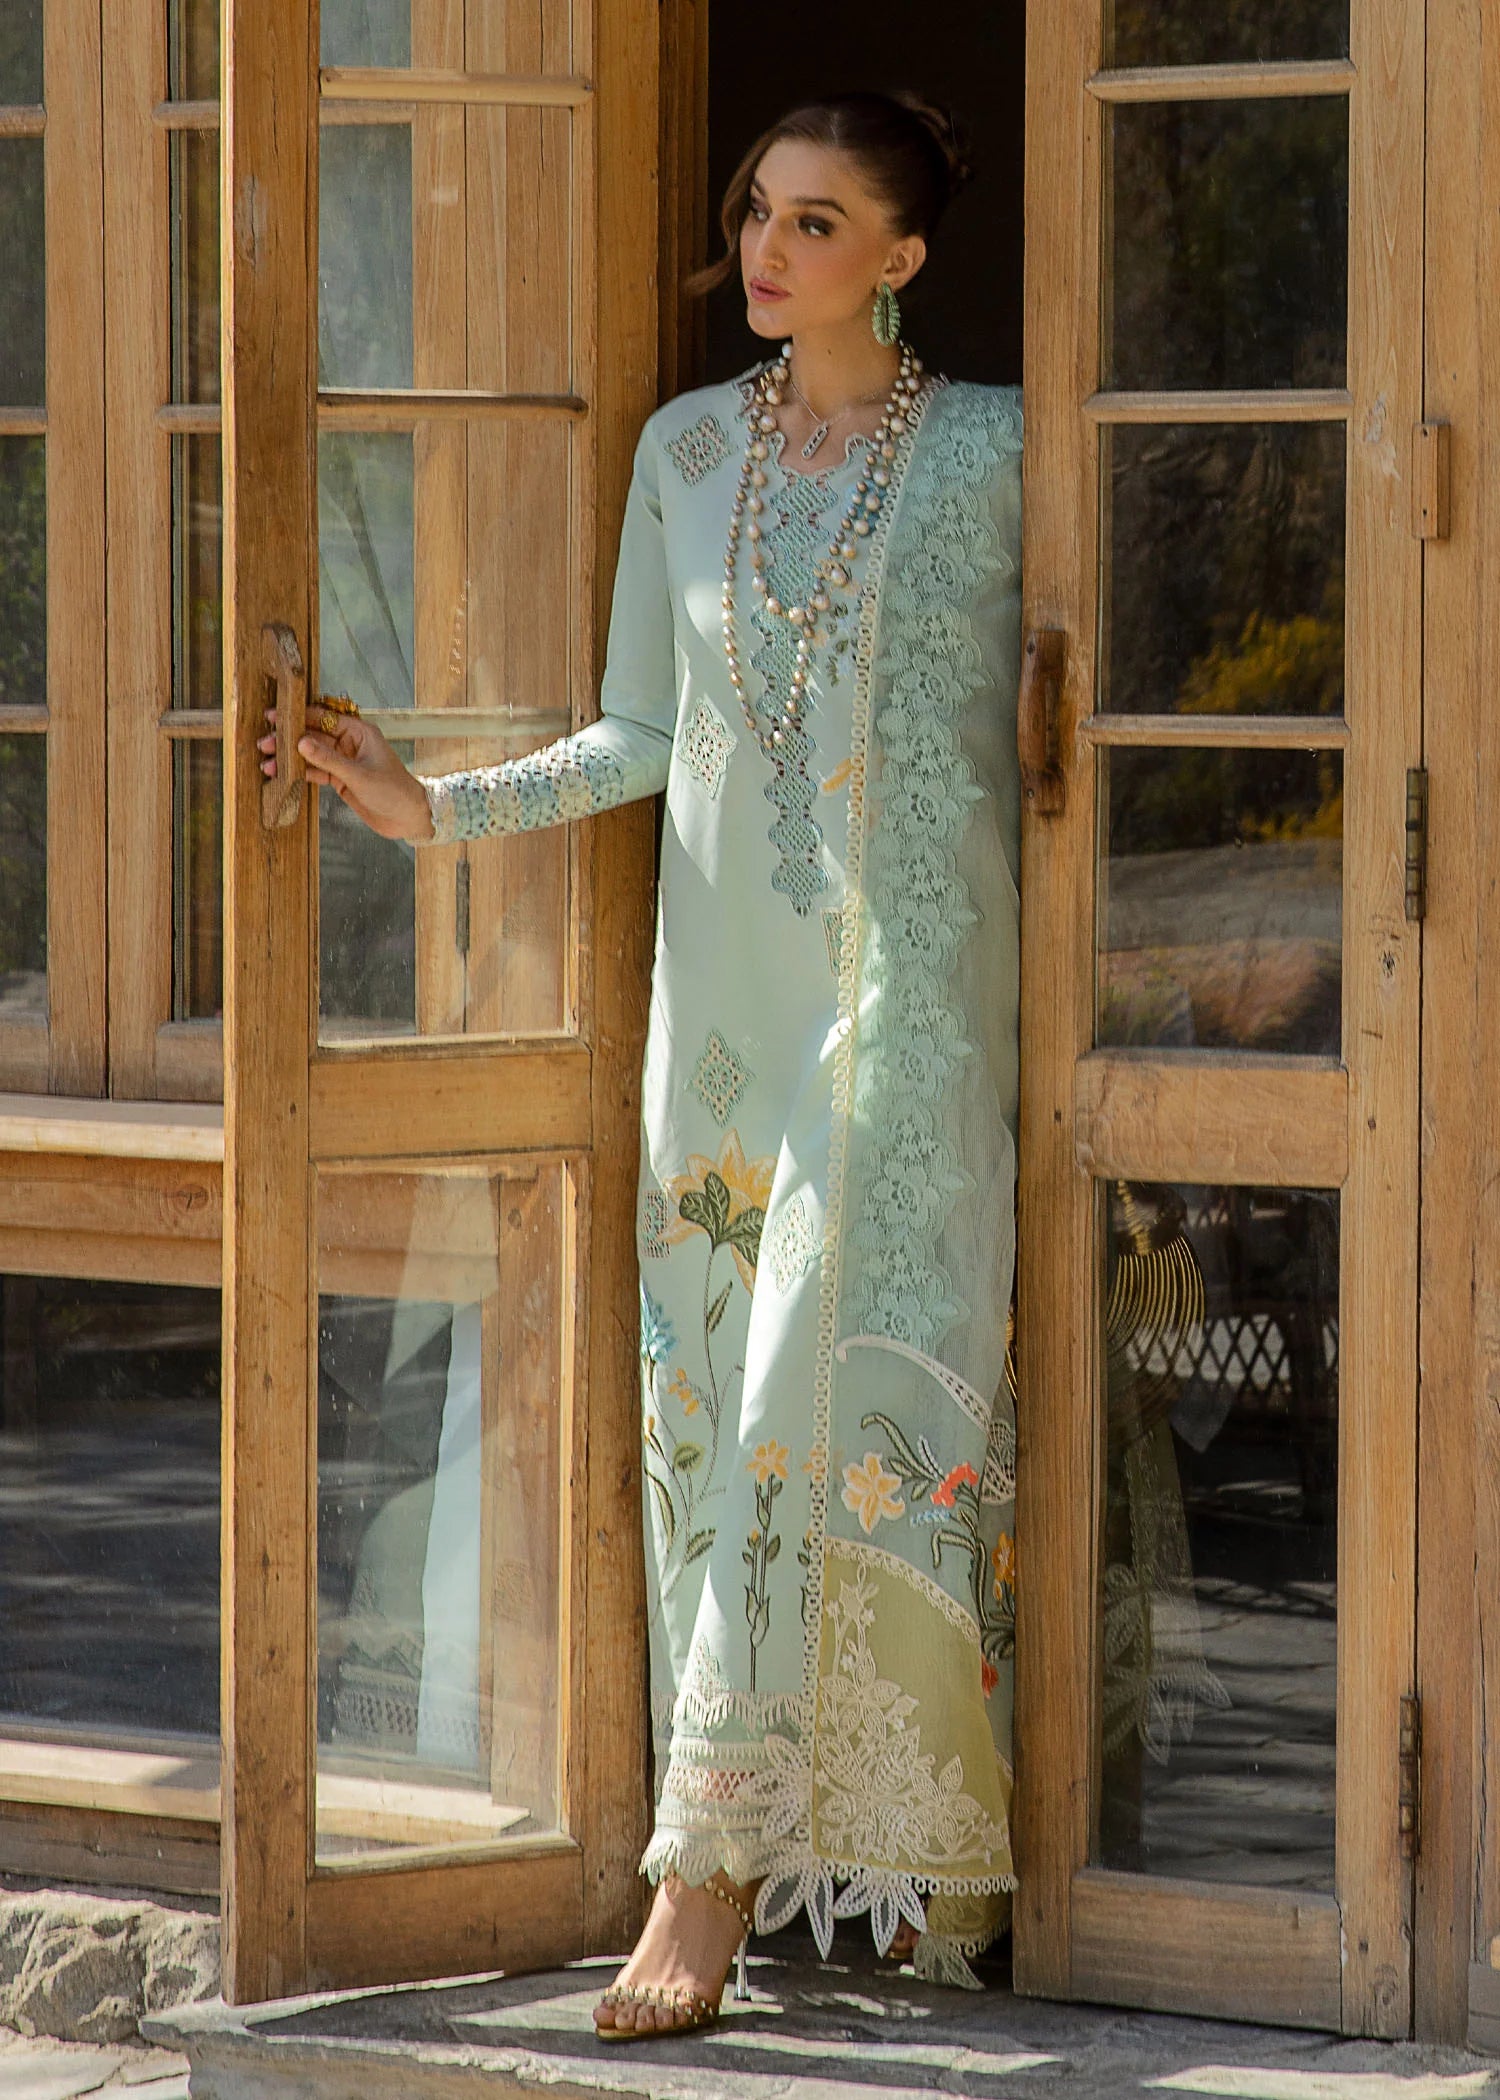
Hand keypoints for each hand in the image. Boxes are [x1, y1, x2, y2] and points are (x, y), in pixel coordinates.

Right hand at [258, 708, 433, 840]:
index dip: (299, 716)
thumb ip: (330, 760)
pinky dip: (299, 773)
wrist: (408, 818)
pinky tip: (281, 774)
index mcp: (359, 732)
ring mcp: (344, 762)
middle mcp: (350, 743)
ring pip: (311, 755)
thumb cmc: (394, 791)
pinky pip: (316, 772)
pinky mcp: (341, 780)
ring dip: (290, 758)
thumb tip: (301, 742)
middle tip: (265, 742)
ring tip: (267, 761)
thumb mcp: (359, 775)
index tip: (275, 716)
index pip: (324, 718)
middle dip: (289, 739)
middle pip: (314, 736)